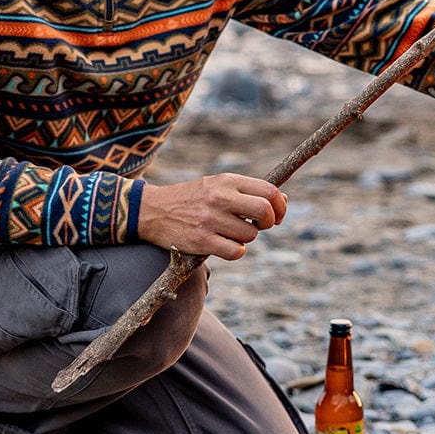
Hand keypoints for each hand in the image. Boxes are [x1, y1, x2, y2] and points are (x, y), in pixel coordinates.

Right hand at [137, 172, 287, 259]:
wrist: (151, 210)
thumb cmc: (190, 198)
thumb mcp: (216, 184)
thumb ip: (247, 191)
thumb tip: (283, 199)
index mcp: (226, 181)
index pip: (269, 191)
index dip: (280, 206)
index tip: (276, 216)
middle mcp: (220, 198)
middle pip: (265, 212)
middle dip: (268, 223)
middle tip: (258, 227)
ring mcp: (210, 220)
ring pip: (250, 235)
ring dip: (246, 238)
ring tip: (230, 233)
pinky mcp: (201, 241)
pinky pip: (235, 251)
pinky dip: (235, 251)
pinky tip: (225, 246)